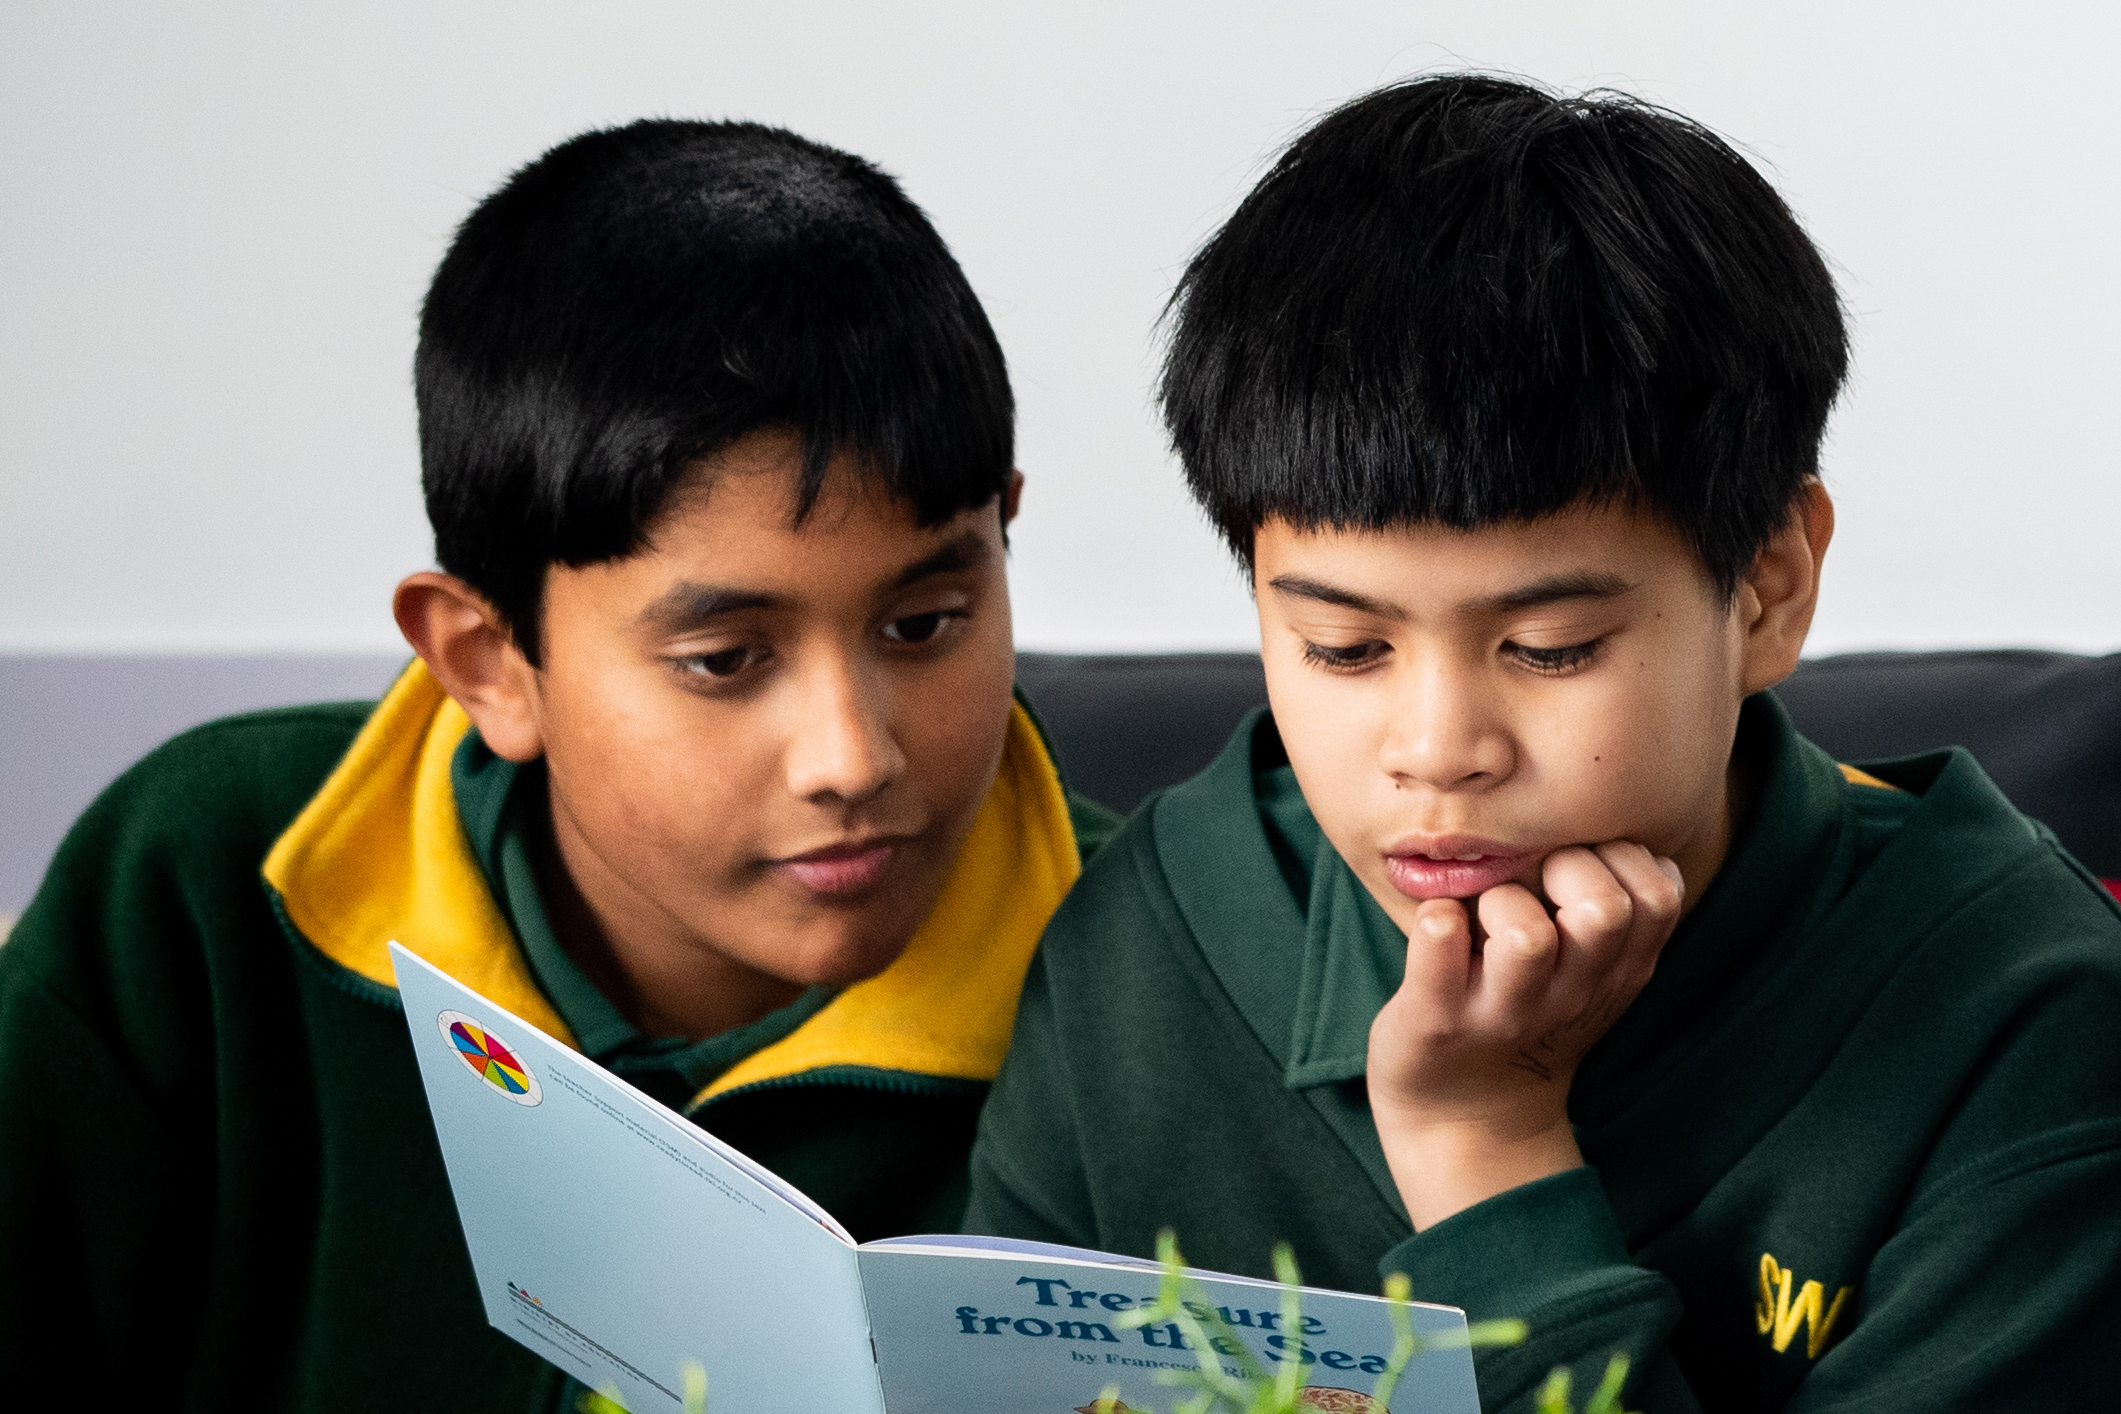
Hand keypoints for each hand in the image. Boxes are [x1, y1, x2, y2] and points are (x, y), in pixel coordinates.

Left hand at [1366, 841, 1683, 1229]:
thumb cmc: (1527, 1012)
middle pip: (1603, 910)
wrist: (1466, 1117)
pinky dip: (1436, 920)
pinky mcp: (1435, 1019)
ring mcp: (1501, 1010)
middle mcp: (1568, 994)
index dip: (1620, 858)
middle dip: (1565, 868)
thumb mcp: (1592, 972)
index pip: (1658, 895)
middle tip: (1531, 880)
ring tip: (1480, 912)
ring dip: (1499, 901)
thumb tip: (1633, 837)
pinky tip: (1436, 923)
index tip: (1581, 865)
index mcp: (1614, 974)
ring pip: (1526, 936)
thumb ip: (1616, 908)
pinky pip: (1438, 948)